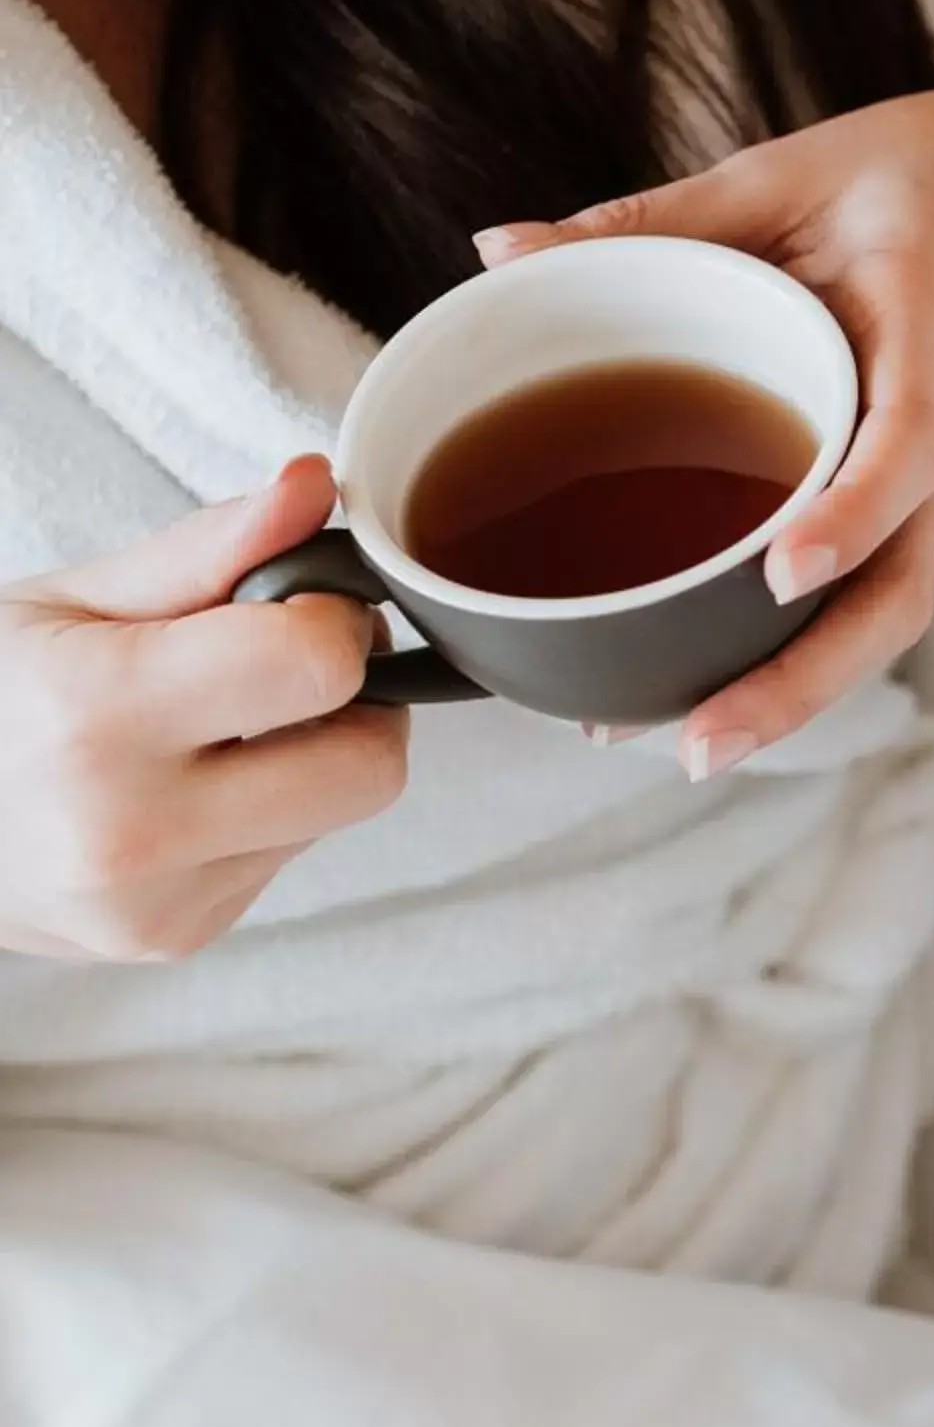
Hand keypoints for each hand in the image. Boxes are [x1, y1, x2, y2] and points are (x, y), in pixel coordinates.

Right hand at [0, 458, 408, 963]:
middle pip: (370, 766)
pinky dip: (266, 811)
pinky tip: (190, 786)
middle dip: (358, 702)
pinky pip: (289, 856)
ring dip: (310, 758)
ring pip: (340, 814)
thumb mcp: (71, 599)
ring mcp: (162, 903)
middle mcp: (135, 829)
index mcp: (96, 716)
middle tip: (289, 663)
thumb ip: (208, 549)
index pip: (314, 665)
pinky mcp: (183, 937)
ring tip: (214, 726)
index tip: (298, 603)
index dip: (331, 619)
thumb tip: (315, 489)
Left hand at [477, 85, 933, 779]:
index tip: (783, 571)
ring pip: (889, 621)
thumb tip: (501, 249)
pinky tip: (711, 690)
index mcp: (932, 335)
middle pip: (900, 593)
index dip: (853, 514)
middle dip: (804, 680)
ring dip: (798, 696)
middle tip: (701, 741)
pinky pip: (874, 602)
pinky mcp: (929, 518)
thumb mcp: (796, 173)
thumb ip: (656, 220)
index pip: (910, 445)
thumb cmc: (933, 184)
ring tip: (690, 745)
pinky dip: (802, 658)